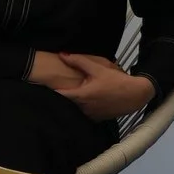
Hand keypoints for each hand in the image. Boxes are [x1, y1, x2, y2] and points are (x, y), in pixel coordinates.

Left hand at [37, 49, 152, 120]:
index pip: (58, 95)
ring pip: (72, 111)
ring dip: (66, 107)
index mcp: (81, 96)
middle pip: (64, 105)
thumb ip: (79, 61)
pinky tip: (73, 107)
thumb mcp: (98, 68)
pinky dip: (77, 111)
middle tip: (44, 94)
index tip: (38, 86)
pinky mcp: (96, 119)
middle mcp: (83, 108)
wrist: (136, 95)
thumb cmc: (116, 81)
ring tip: (56, 101)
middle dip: (56, 100)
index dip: (48, 92)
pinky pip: (82, 115)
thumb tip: (62, 54)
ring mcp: (89, 116)